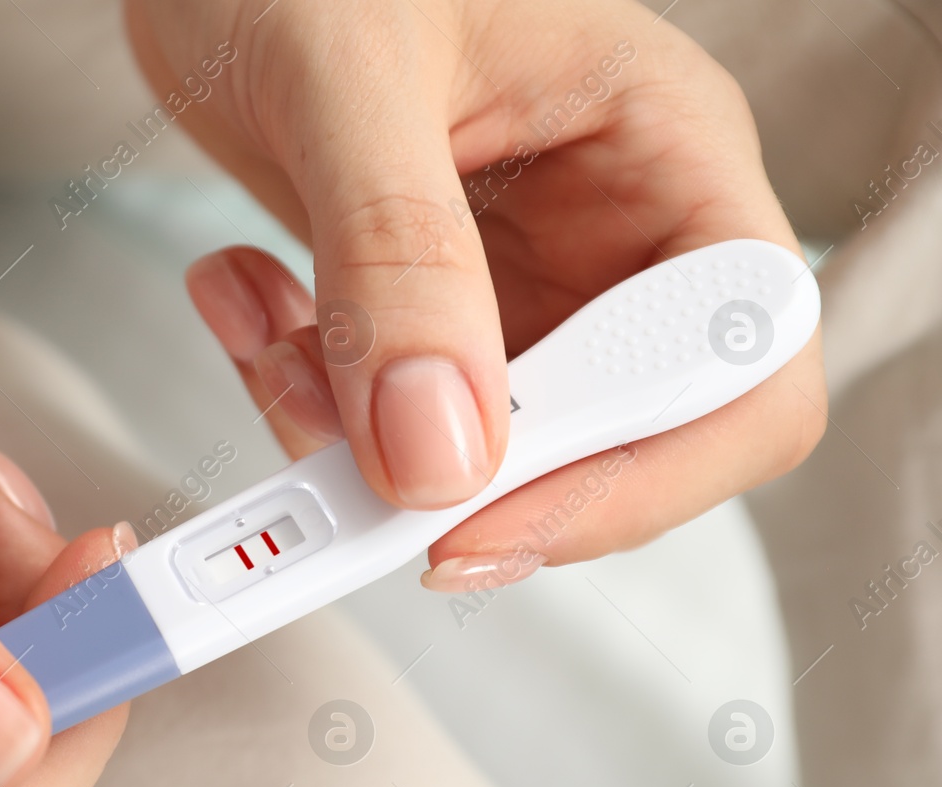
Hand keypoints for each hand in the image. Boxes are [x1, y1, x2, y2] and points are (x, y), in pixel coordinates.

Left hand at [128, 0, 825, 588]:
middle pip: (605, 439)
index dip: (639, 474)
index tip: (486, 511)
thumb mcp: (351, 76)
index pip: (741, 367)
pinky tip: (244, 295)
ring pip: (471, 449)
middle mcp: (605, 231)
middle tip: (340, 471)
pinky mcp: (417, 308)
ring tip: (262, 333)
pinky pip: (374, 414)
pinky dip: (296, 387)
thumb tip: (440, 452)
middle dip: (462, 474)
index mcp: (660, 149)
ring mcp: (510, 280)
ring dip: (346, 434)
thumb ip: (397, 255)